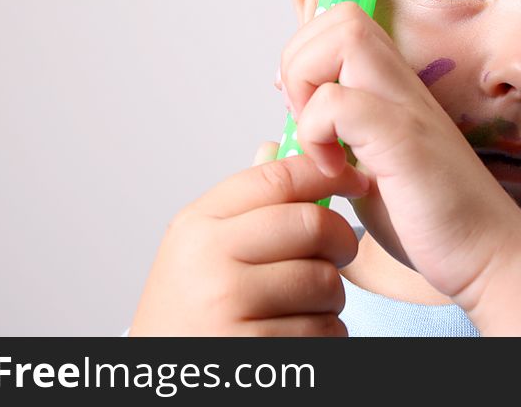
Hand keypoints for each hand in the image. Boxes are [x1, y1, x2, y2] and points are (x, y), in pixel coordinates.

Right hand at [128, 142, 368, 335]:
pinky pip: (323, 331)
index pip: (276, 178)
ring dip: (332, 297)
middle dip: (341, 239)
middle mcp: (209, 259)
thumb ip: (243, 202)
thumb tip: (276, 145)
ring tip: (307, 304)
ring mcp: (229, 306)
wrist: (164, 376)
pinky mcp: (252, 350)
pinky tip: (299, 336)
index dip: (327, 172)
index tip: (356, 178)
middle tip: (339, 252)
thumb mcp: (199, 247)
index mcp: (199, 224)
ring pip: (325, 282)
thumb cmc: (189, 308)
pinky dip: (326, 335)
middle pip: (312, 225)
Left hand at [279, 1, 520, 305]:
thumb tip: (280, 136)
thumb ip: (335, 144)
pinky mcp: (404, 139)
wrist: (491, 256)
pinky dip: (318, 134)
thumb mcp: (370, 171)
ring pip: (342, 36)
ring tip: (319, 140)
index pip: (342, 22)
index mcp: (392, 87)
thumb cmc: (432, 219)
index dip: (306, 55)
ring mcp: (406, 106)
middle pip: (340, 15)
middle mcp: (402, 85)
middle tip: (305, 119)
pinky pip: (339, 101)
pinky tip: (336, 172)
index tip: (300, 109)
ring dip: (308, 84)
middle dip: (300, 60)